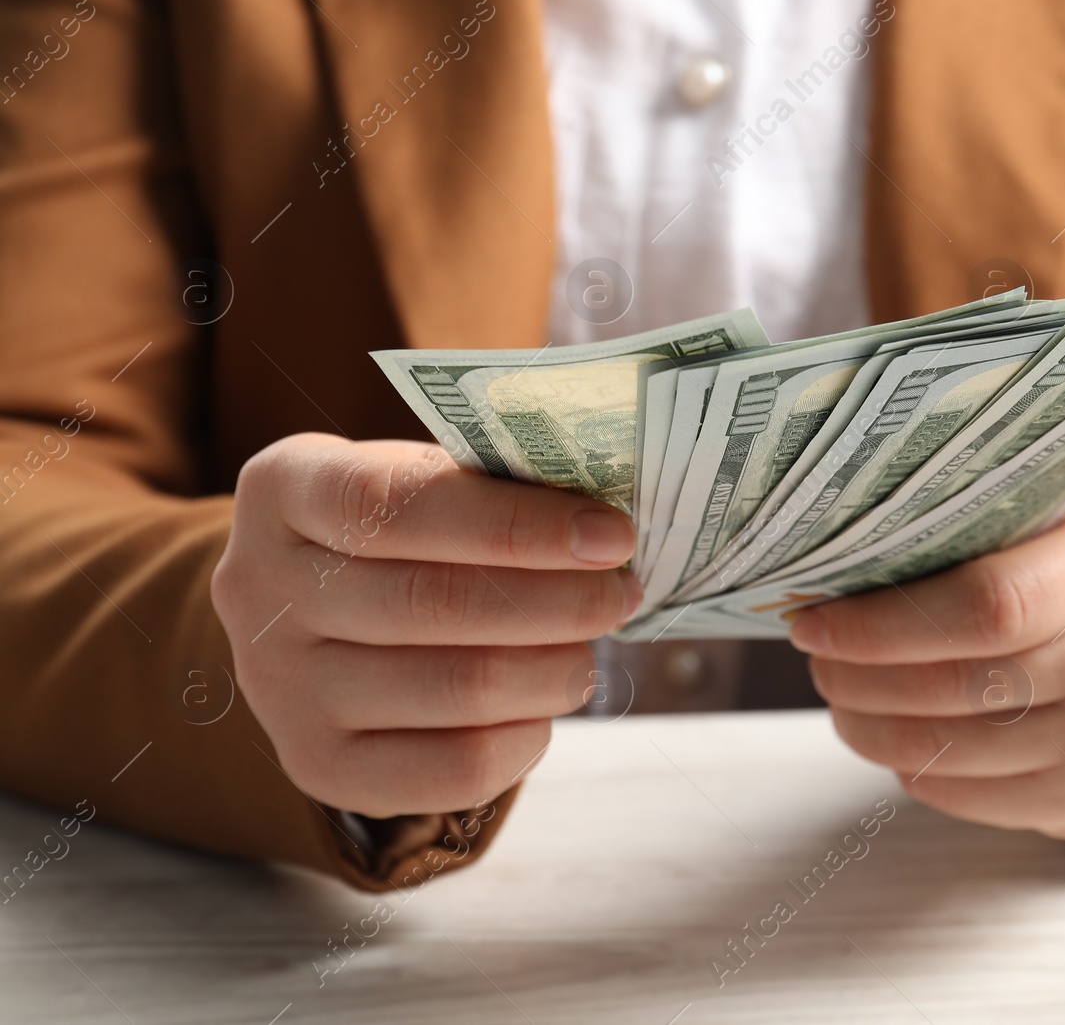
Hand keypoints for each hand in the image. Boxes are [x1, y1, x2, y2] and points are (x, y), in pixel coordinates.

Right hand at [211, 433, 639, 817]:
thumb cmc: (397, 528)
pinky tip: (543, 705)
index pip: (397, 503)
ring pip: (453, 689)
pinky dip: (522, 739)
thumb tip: (601, 528)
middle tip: (620, 593)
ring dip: (552, 669)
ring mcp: (278, 687)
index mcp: (283, 489)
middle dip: (558, 600)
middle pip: (433, 602)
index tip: (610, 535)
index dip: (516, 524)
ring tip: (589, 649)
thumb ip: (490, 487)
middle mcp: (259, 589)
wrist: (313, 616)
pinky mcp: (315, 765)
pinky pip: (449, 770)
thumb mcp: (419, 477)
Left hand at [791, 503, 1064, 838]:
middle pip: (961, 683)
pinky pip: (972, 798)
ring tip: (843, 700)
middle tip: (819, 663)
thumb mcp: (1051, 527)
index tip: (815, 623)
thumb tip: (834, 577)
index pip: (988, 605)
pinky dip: (914, 771)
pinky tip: (895, 738)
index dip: (883, 624)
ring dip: (874, 730)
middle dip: (864, 678)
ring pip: (957, 750)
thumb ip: (967, 541)